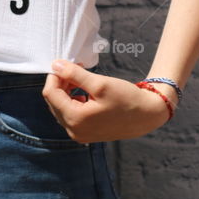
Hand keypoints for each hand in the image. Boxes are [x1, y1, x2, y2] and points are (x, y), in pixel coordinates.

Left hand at [42, 60, 176, 142]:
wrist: (147, 115)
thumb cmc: (126, 99)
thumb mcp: (100, 83)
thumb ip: (75, 74)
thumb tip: (55, 65)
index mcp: (75, 119)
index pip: (51, 94)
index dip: (55, 76)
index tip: (66, 64)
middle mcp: (74, 131)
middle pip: (54, 101)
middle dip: (61, 83)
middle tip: (75, 68)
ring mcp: (79, 134)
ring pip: (61, 107)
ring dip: (66, 90)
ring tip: (81, 77)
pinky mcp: (86, 133)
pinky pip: (71, 114)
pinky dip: (73, 100)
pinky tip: (85, 91)